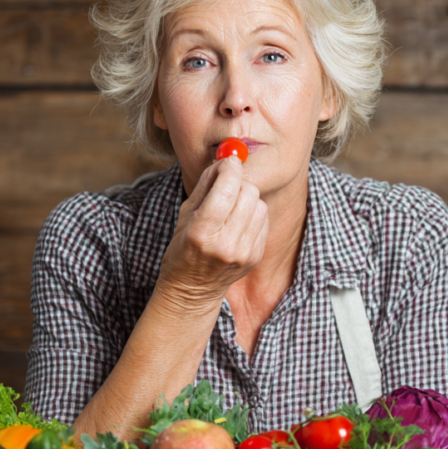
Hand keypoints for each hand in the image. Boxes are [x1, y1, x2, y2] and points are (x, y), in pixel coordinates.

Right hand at [156, 155, 268, 309]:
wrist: (192, 289)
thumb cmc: (183, 247)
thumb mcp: (186, 214)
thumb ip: (206, 185)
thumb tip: (225, 160)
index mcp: (202, 232)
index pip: (227, 188)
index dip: (230, 168)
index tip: (228, 162)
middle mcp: (226, 244)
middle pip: (248, 192)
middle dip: (238, 182)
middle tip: (227, 187)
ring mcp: (244, 252)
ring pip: (259, 204)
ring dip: (247, 199)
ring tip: (231, 209)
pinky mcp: (255, 256)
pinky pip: (264, 220)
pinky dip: (253, 214)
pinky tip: (238, 223)